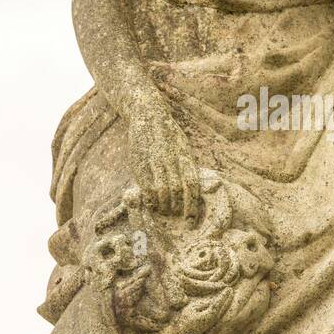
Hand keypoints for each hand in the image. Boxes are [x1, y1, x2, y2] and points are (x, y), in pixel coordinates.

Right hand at [127, 92, 199, 219]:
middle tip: (178, 218)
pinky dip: (150, 200)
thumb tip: (194, 187)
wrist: (148, 113)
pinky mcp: (139, 163)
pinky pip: (146, 187)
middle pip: (178, 191)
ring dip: (165, 206)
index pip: (192, 186)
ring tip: (166, 212)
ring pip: (162, 191)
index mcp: (184, 156)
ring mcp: (154, 161)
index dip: (192, 206)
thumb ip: (187, 165)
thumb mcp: (183, 145)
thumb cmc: (168, 132)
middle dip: (179, 210)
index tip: (191, 220)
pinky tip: (152, 205)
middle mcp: (171, 159)